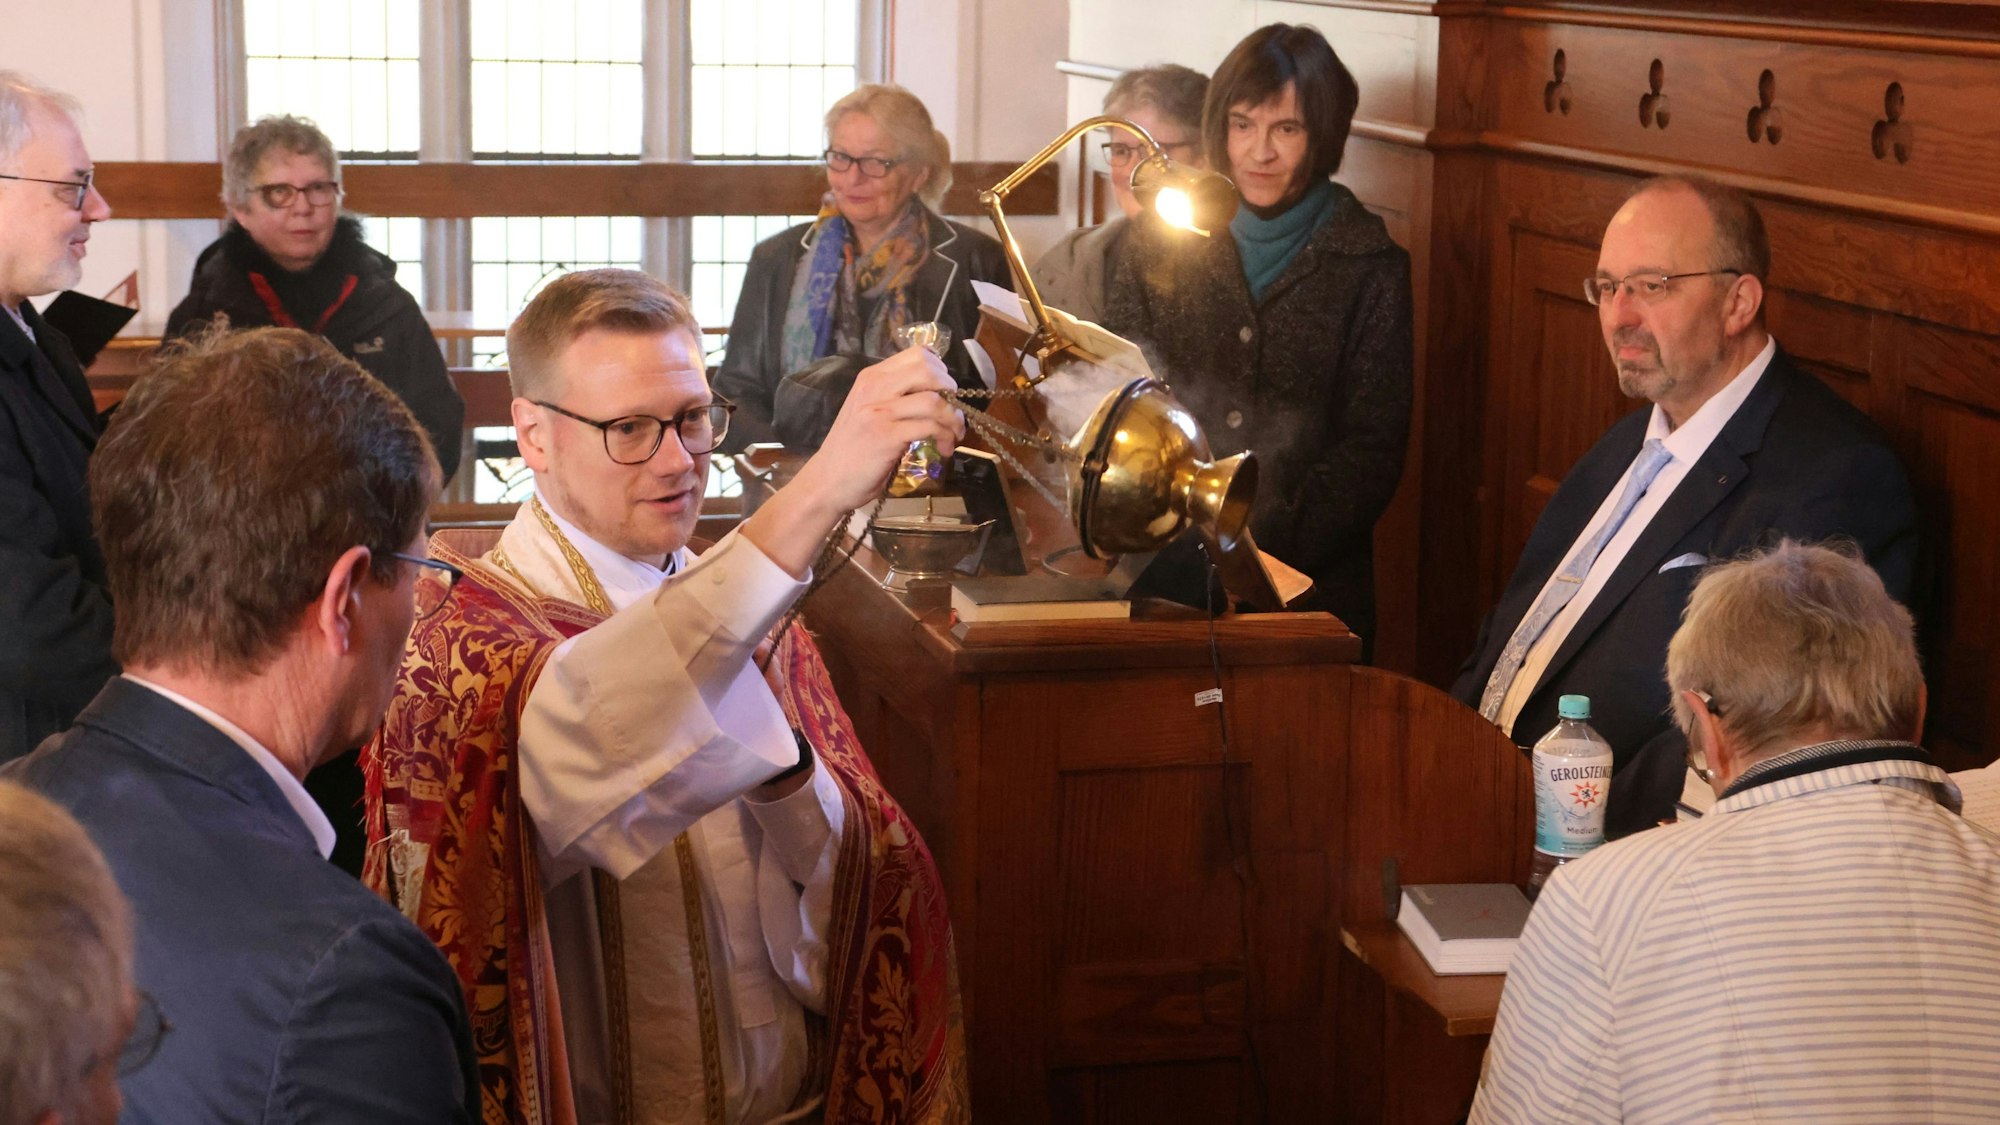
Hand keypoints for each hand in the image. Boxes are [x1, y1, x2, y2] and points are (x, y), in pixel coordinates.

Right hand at [790, 346, 963, 513]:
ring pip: (934, 400)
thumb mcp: (869, 410)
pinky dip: (945, 437)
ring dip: (953, 419)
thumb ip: (894, 395)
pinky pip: (929, 427)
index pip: (917, 354)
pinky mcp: (887, 436)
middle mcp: (875, 387)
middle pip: (928, 370)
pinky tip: (943, 448)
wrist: (827, 479)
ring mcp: (880, 412)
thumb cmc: (852, 448)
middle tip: (952, 411)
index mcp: (871, 377)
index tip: (945, 392)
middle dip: (950, 390)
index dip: (941, 370)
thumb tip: (934, 391)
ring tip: (953, 435)